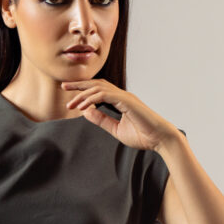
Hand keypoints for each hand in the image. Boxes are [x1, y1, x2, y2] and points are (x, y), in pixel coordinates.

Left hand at [61, 78, 178, 151]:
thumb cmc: (143, 136)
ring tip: (70, 103)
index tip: (70, 95)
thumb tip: (86, 112)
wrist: (160, 139)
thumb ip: (102, 120)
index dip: (83, 90)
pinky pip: (104, 96)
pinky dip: (91, 99)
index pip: (98, 90)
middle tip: (63, 87)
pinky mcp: (126, 101)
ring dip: (82, 94)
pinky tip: (82, 107)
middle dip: (79, 85)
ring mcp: (124, 96)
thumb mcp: (116, 129)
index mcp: (120, 100)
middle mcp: (122, 95)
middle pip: (96, 84)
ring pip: (98, 88)